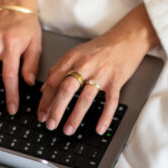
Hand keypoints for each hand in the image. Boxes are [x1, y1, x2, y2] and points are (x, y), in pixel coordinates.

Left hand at [37, 5, 158, 134]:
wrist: (127, 38)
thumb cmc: (101, 48)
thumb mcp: (76, 54)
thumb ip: (60, 70)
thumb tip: (45, 89)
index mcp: (72, 59)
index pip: (54, 80)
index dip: (45, 99)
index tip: (41, 114)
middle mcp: (85, 65)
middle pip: (66, 89)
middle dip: (56, 109)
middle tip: (50, 124)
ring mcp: (101, 73)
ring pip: (85, 98)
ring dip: (75, 116)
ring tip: (68, 129)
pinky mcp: (116, 80)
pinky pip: (110, 102)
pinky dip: (105, 117)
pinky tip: (99, 128)